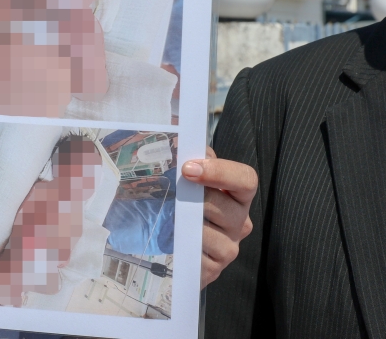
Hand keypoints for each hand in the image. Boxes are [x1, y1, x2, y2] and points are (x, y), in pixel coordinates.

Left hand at [182, 147, 257, 287]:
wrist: (165, 243)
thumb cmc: (176, 204)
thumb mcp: (182, 177)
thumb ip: (191, 158)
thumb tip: (188, 144)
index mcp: (236, 195)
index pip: (246, 179)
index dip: (220, 171)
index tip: (188, 168)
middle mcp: (239, 221)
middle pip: (227, 207)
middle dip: (196, 200)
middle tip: (173, 196)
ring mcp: (229, 247)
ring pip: (211, 234)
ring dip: (186, 225)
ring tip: (171, 220)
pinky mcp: (214, 269)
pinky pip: (200, 258)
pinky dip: (183, 247)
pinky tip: (174, 242)